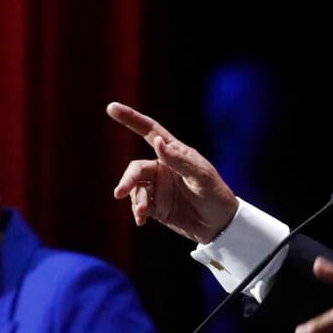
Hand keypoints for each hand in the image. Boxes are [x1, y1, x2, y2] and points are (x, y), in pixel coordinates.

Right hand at [107, 102, 238, 243]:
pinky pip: (139, 206)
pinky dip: (137, 212)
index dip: (131, 119)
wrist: (221, 225)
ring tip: (142, 213)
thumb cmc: (215, 194)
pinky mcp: (157, 207)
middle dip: (127, 179)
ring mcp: (159, 188)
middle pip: (136, 168)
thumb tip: (157, 141)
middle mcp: (163, 168)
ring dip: (135, 200)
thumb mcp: (201, 176)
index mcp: (175, 154)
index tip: (111, 108)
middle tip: (119, 192)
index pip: (150, 132)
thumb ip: (178, 160)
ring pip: (135, 189)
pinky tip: (141, 220)